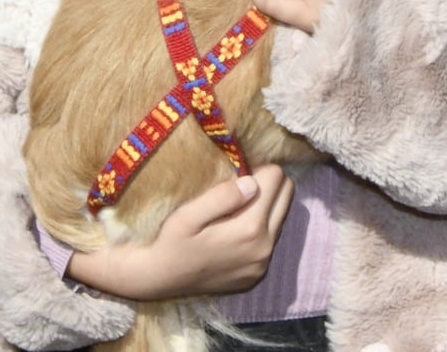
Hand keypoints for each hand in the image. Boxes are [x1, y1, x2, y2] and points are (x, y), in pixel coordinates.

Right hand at [65, 165, 294, 299]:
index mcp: (250, 230)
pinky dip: (260, 226)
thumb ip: (222, 197)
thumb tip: (253, 182)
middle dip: (269, 182)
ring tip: (236, 204)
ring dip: (265, 204)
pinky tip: (235, 227)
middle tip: (240, 182)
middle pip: (287, 195)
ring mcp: (263, 264)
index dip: (258, 167)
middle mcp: (264, 248)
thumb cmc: (170, 241)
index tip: (238, 169)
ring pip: (282, 216)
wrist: (159, 279)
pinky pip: (272, 238)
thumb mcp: (188, 215)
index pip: (276, 179)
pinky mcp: (258, 273)